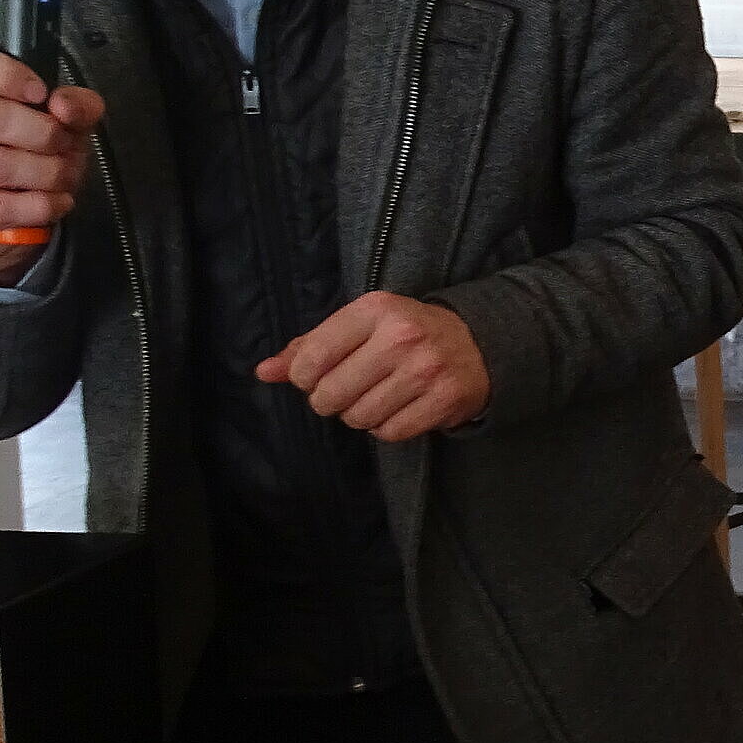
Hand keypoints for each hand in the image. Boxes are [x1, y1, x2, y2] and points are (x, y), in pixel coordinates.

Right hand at [0, 45, 104, 279]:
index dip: (8, 74)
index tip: (41, 94)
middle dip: (43, 136)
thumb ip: (77, 105)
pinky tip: (54, 202)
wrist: (3, 213)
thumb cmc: (29, 151)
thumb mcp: (65, 122)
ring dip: (46, 175)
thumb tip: (63, 106)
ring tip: (63, 178)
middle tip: (65, 149)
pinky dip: (37, 207)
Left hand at [260, 291, 490, 442]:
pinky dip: (386, 428)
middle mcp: (401, 338)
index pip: (312, 357)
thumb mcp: (360, 325)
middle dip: (331, 400)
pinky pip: (390, 432)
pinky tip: (397, 408)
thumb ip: (309, 346)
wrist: (479, 342)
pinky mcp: (444, 400)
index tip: (318, 375)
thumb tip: (263, 372)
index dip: (304, 377)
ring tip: (375, 397)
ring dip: (359, 415)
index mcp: (375, 310)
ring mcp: (425, 371)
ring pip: (358, 418)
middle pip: (330, 394)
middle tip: (347, 390)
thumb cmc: (406, 332)